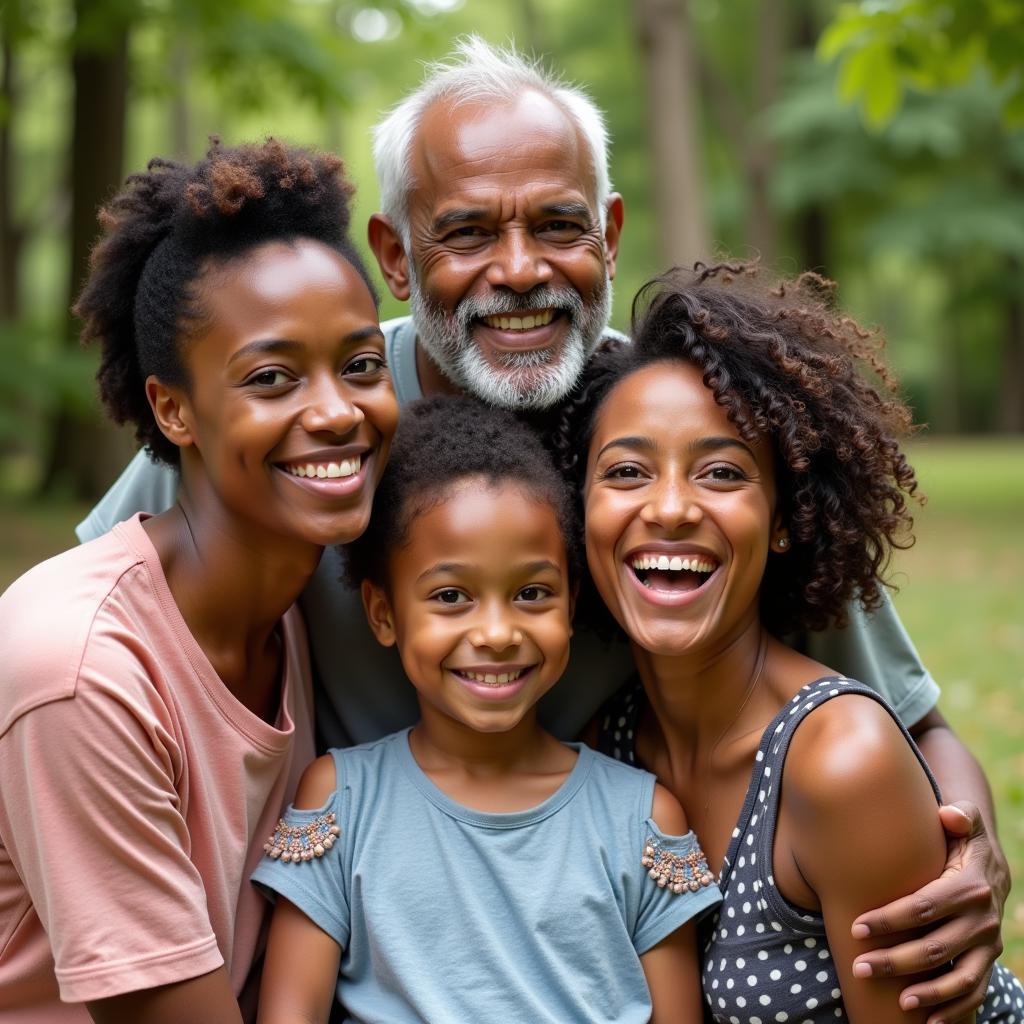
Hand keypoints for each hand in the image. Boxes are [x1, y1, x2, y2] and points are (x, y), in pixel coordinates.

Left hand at [850, 802, 1008, 1022]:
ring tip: (897, 1002)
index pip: (924, 906)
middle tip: (859, 967)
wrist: (991, 865)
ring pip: (958, 977)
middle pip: (936, 947)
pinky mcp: (987, 961)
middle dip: (896, 960)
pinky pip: (974, 991)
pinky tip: (929, 1023)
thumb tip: (947, 814)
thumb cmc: (959, 840)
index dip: (890, 919)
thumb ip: (958, 816)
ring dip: (927, 993)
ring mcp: (987, 944)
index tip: (856, 928)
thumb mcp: (964, 822)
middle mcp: (982, 919)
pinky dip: (954, 1010)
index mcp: (969, 884)